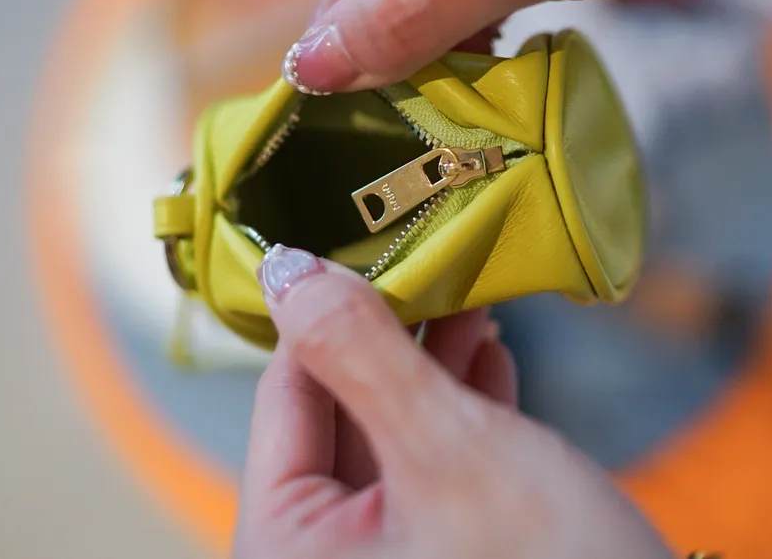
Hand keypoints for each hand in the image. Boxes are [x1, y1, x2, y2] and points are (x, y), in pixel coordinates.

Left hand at [234, 245, 671, 558]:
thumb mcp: (447, 450)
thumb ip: (360, 355)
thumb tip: (286, 271)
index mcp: (289, 549)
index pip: (284, 395)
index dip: (324, 312)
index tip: (363, 243)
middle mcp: (324, 558)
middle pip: (338, 413)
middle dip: (389, 335)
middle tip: (428, 265)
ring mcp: (386, 558)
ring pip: (389, 436)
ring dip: (431, 367)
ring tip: (468, 302)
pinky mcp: (443, 556)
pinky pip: (431, 472)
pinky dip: (460, 416)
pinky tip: (488, 360)